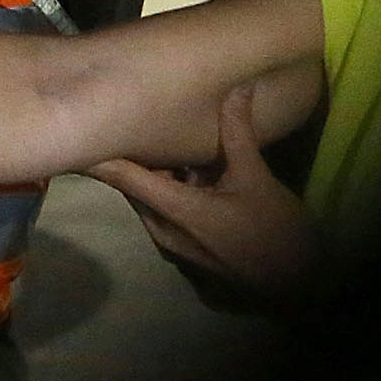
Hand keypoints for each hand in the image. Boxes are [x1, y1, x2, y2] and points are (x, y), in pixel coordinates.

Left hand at [84, 84, 320, 300]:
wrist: (303, 290)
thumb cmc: (277, 232)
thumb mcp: (258, 178)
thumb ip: (238, 134)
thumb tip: (236, 90)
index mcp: (172, 209)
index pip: (119, 176)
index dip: (96, 154)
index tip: (77, 129)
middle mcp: (161, 232)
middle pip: (136, 188)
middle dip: (140, 160)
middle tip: (138, 126)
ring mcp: (173, 253)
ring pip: (153, 206)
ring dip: (164, 183)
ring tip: (182, 156)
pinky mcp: (186, 266)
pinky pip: (169, 226)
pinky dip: (176, 205)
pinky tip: (200, 191)